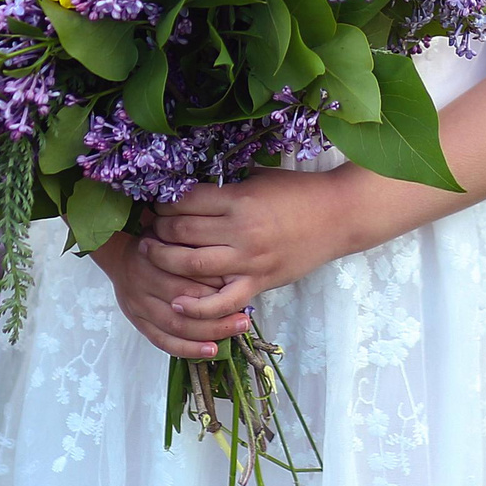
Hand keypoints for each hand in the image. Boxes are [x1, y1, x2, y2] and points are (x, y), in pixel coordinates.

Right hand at [90, 230, 253, 360]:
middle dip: (217, 313)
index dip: (214, 284)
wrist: (120, 255)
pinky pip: (163, 342)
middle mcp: (143, 283)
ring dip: (208, 332)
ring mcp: (139, 306)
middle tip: (244, 317)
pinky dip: (187, 349)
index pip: (186, 275)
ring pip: (176, 326)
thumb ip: (190, 242)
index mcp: (152, 257)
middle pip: (183, 303)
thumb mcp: (170, 231)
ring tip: (234, 331)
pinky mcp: (138, 322)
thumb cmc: (155, 242)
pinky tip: (210, 350)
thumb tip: (228, 257)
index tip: (239, 289)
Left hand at [140, 168, 358, 322]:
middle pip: (182, 231)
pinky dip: (197, 306)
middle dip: (157, 229)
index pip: (184, 201)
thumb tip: (189, 186)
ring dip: (164, 260)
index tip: (153, 202)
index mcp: (238, 199)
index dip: (163, 202)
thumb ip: (226, 186)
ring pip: (192, 265)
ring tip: (149, 254)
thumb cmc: (298, 192)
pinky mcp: (259, 282)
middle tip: (145, 227)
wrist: (339, 216)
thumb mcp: (258, 179)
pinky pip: (222, 301)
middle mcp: (240, 231)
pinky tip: (176, 303)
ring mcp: (249, 260)